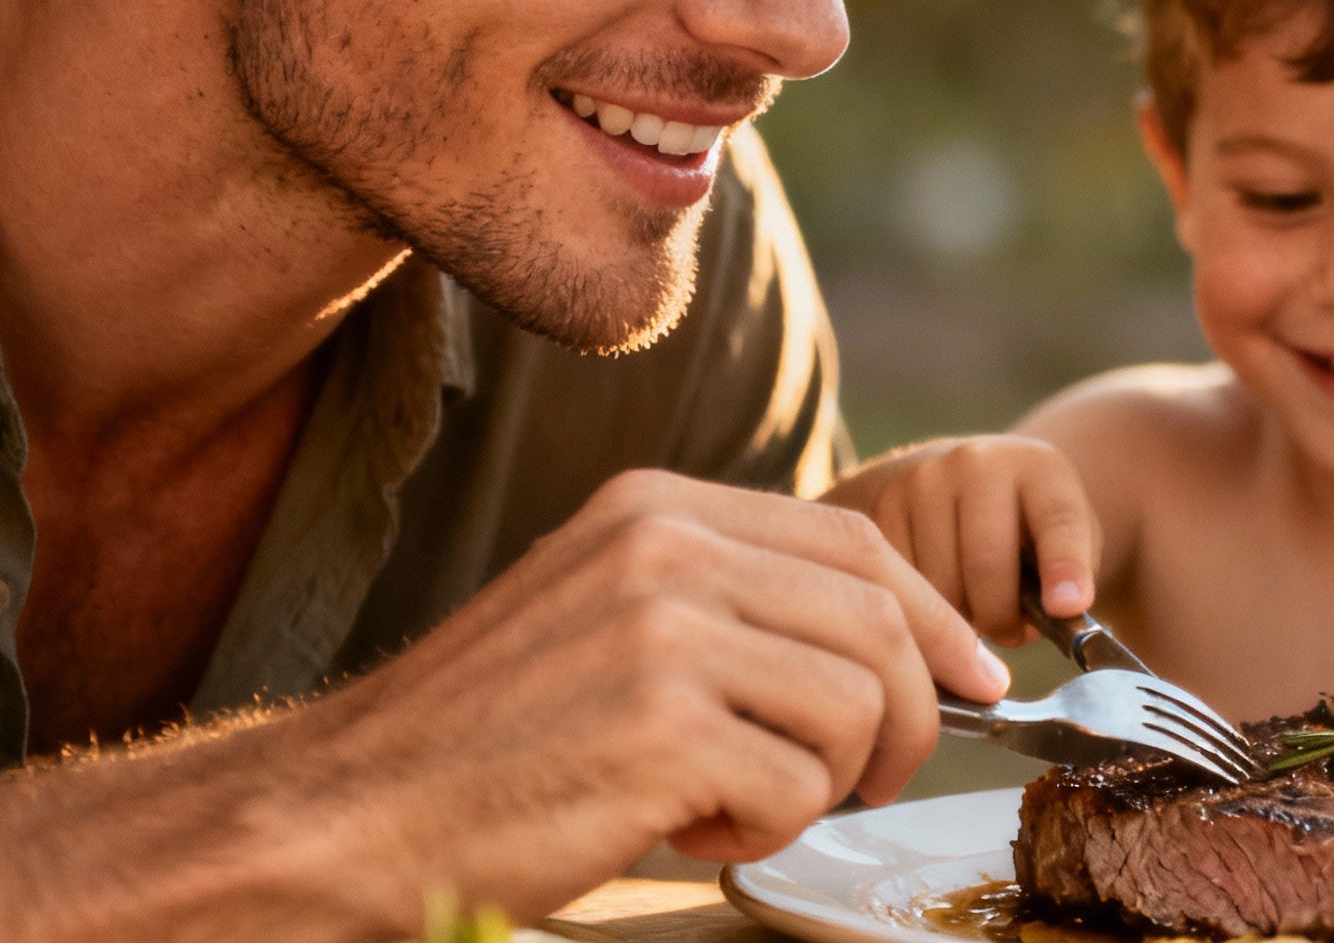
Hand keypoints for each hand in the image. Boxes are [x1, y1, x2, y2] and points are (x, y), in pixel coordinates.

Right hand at [296, 469, 1011, 924]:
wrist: (356, 810)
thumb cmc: (491, 736)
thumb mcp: (609, 613)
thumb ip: (731, 599)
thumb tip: (896, 645)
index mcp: (658, 505)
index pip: (854, 538)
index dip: (935, 615)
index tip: (977, 678)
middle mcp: (666, 546)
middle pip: (878, 621)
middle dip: (911, 718)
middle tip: (873, 781)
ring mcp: (665, 631)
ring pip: (856, 708)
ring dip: (819, 783)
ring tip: (729, 801)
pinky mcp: (664, 726)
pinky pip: (799, 787)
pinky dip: (763, 828)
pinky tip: (683, 825)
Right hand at [828, 435, 1100, 644]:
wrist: (960, 478)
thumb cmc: (1024, 525)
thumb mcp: (1065, 536)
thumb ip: (1073, 575)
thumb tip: (1058, 613)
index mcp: (1039, 468)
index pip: (1057, 520)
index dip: (1065, 567)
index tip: (1066, 607)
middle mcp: (977, 462)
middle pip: (988, 567)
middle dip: (1001, 619)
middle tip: (1007, 631)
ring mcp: (920, 479)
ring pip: (938, 587)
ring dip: (956, 620)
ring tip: (969, 608)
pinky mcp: (877, 504)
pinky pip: (897, 585)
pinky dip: (918, 609)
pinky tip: (931, 598)